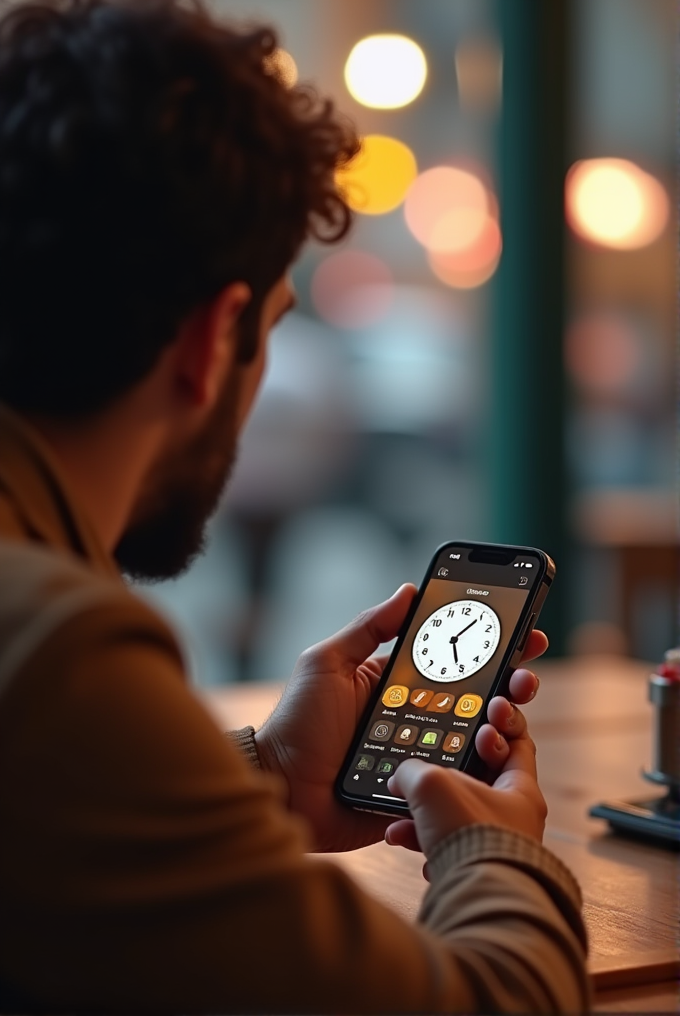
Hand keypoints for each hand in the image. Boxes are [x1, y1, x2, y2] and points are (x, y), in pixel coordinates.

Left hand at [255, 582, 546, 853]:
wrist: (280, 788)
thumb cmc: (298, 723)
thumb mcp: (327, 663)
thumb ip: (368, 628)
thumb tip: (408, 590)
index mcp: (398, 684)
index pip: (455, 662)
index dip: (493, 649)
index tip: (527, 635)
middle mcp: (417, 718)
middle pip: (477, 701)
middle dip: (511, 687)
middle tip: (525, 680)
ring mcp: (422, 756)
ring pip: (476, 743)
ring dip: (500, 728)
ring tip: (503, 718)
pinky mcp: (420, 793)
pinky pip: (458, 785)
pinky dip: (480, 774)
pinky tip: (490, 757)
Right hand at [385, 707, 546, 861]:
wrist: (476, 899)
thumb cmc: (473, 839)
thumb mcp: (434, 784)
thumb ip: (413, 771)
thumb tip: (400, 778)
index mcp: (521, 790)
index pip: (516, 744)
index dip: (496, 726)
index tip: (477, 718)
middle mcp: (513, 818)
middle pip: (478, 779)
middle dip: (446, 771)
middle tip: (429, 763)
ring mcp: (493, 844)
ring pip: (456, 813)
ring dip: (425, 808)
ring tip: (403, 807)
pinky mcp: (473, 869)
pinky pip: (444, 843)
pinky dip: (422, 839)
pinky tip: (402, 837)